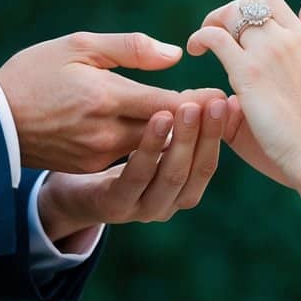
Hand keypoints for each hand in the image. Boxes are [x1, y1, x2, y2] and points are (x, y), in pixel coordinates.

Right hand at [0, 31, 224, 173]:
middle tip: (230, 109)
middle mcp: (106, 133)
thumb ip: (129, 48)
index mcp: (104, 97)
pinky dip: (157, 147)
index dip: (200, 102)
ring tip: (213, 124)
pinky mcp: (93, 168)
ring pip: (154, 149)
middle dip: (199, 122)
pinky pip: (134, 157)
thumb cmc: (35, 73)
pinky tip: (177, 136)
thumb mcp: (78, 45)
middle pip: (168, 133)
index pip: (166, 104)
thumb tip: (174, 55)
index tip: (225, 95)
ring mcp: (99, 155)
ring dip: (182, 138)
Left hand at [37, 97, 228, 241]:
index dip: (221, 131)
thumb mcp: (152, 139)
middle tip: (215, 101)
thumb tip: (212, 92)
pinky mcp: (115, 205)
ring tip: (186, 108)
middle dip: (208, 134)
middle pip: (197, 170)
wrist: (70, 190)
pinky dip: (150, 151)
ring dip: (183, 141)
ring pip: (171, 176)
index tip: (230, 101)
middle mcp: (169, 202)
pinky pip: (136, 178)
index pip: (209, 159)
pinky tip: (156, 122)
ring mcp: (143, 208)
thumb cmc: (116, 157)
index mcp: (182, 188)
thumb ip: (178, 120)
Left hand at [188, 0, 300, 185]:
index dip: (251, 14)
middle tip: (217, 35)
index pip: (273, 4)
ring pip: (232, 13)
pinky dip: (200, 37)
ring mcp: (268, 52)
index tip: (239, 34)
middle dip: (229, 14)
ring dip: (212, 22)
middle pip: (250, 2)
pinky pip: (215, 37)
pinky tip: (195, 51)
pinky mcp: (247, 71)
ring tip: (201, 44)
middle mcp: (287, 38)